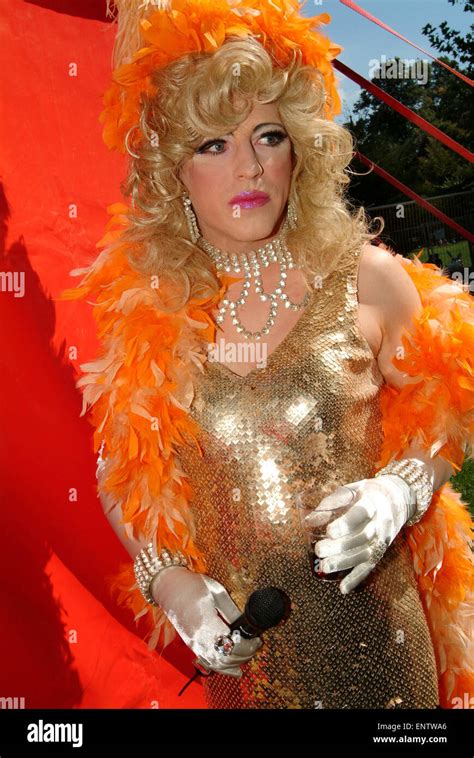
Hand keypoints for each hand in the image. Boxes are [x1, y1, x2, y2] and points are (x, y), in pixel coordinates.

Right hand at [150, 566, 262, 676]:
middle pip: (225, 657)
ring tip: (248, 654)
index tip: (257, 640)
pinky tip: (236, 670)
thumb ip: (231, 611)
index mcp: (205, 622)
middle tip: (256, 645)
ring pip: (217, 664)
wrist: (168, 587)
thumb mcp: (217, 592)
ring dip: (235, 663)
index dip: (247, 646)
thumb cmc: (192, 585)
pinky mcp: (191, 645)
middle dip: (244, 655)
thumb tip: (246, 624)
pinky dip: (223, 668)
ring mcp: (193, 644)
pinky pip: (209, 662)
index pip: (231, 644)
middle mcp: (197, 638)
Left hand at [310, 475, 414, 593]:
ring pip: (365, 554)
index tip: (329, 531)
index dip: (346, 524)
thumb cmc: (369, 492)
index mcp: (374, 501)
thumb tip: (309, 520)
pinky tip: (343, 588)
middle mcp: (381, 521)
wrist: (399, 498)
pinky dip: (357, 578)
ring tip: (324, 567)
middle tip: (319, 550)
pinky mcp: (382, 550)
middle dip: (340, 546)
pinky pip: (370, 566)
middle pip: (362, 537)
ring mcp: (383, 538)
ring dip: (344, 563)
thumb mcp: (352, 489)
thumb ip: (332, 502)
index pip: (361, 514)